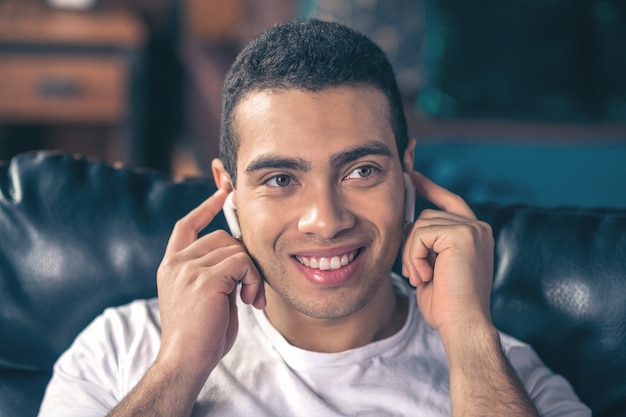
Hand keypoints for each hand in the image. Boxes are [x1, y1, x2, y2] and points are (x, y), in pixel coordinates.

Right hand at [155, 188, 264, 382]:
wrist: (185, 362)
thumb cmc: (200, 335)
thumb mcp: (204, 295)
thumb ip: (214, 271)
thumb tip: (240, 255)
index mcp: (171, 265)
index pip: (186, 225)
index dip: (206, 207)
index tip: (223, 192)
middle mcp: (176, 263)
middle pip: (222, 237)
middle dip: (244, 260)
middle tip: (251, 290)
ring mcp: (187, 268)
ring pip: (235, 249)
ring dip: (252, 275)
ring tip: (251, 299)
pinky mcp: (204, 278)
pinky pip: (242, 263)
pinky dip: (254, 281)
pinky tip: (250, 301)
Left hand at [401, 171, 493, 335]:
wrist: (463, 325)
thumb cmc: (447, 306)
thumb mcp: (435, 269)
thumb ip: (429, 246)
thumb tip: (408, 227)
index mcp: (475, 236)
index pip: (450, 202)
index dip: (431, 189)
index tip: (413, 177)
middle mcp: (478, 228)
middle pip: (426, 216)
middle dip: (412, 246)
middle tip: (416, 275)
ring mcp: (472, 229)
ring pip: (420, 224)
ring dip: (412, 254)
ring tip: (421, 277)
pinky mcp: (463, 234)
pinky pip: (421, 233)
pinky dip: (415, 255)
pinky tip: (425, 275)